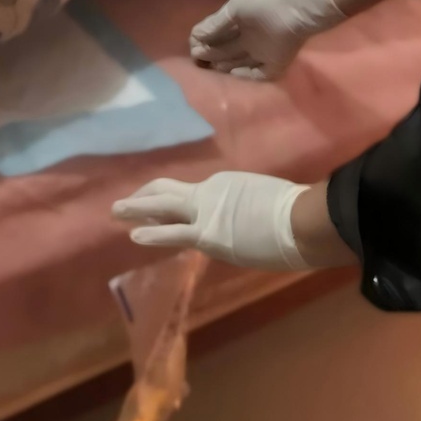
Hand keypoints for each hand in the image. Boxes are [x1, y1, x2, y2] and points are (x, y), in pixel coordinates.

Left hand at [111, 172, 311, 270]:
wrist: (304, 220)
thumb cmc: (296, 211)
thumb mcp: (265, 200)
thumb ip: (249, 207)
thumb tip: (252, 219)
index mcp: (225, 186)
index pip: (191, 197)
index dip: (172, 204)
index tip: (159, 210)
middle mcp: (209, 193)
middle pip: (168, 192)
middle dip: (144, 197)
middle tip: (125, 202)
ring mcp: (206, 212)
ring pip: (161, 206)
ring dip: (136, 208)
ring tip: (116, 211)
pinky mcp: (208, 234)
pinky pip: (172, 232)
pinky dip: (152, 233)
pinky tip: (134, 234)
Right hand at [189, 0, 346, 80]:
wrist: (296, 7)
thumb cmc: (263, 2)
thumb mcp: (233, 10)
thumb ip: (214, 25)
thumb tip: (194, 38)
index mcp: (242, 21)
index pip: (220, 34)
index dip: (206, 41)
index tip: (194, 46)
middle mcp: (252, 38)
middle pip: (229, 50)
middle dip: (213, 55)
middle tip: (198, 60)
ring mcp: (264, 52)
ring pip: (241, 63)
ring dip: (226, 66)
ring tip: (211, 67)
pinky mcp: (276, 64)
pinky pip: (260, 74)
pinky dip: (246, 76)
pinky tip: (232, 74)